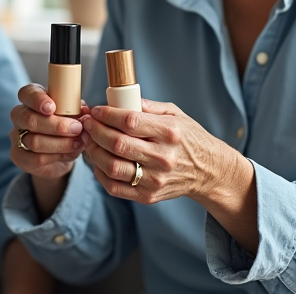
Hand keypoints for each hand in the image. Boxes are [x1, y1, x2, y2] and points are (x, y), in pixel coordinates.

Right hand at [9, 84, 85, 179]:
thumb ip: (77, 111)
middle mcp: (19, 116)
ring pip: (35, 141)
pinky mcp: (19, 156)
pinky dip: (57, 156)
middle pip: (29, 119)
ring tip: (78, 142)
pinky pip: (37, 158)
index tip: (52, 107)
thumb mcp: (72, 115)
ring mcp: (17, 137)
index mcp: (31, 99)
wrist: (58, 155)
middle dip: (56, 125)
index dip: (38, 99)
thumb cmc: (65, 127)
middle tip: (77, 128)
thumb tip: (84, 111)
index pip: (27, 93)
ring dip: (61, 143)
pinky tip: (70, 153)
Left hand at [79, 99, 230, 205]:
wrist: (208, 171)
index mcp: (169, 132)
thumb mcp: (175, 114)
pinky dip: (100, 174)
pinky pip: (115, 187)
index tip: (96, 110)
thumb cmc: (188, 138)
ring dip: (94, 152)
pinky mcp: (149, 196)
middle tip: (87, 124)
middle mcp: (163, 157)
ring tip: (90, 141)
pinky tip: (98, 162)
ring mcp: (156, 179)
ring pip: (113, 167)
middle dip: (95, 131)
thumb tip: (118, 100)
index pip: (129, 121)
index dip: (107, 114)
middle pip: (117, 144)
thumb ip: (147, 106)